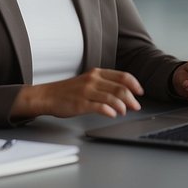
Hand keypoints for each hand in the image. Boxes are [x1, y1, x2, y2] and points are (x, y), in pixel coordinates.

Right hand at [11, 68, 143, 119]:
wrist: (47, 96)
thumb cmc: (68, 91)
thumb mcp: (88, 81)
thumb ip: (104, 84)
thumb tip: (124, 93)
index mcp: (97, 73)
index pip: (122, 76)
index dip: (134, 84)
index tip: (140, 92)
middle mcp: (93, 80)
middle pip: (120, 88)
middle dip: (132, 98)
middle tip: (136, 106)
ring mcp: (87, 92)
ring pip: (112, 97)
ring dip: (123, 106)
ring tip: (125, 112)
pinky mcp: (81, 104)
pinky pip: (100, 107)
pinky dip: (110, 111)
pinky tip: (113, 114)